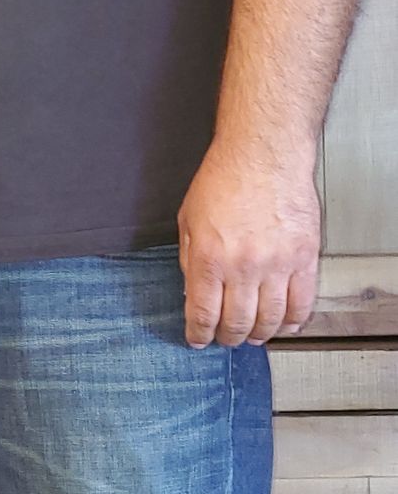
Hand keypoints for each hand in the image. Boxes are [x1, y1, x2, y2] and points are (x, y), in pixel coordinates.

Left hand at [177, 143, 320, 347]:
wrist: (264, 153)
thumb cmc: (225, 178)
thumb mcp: (188, 220)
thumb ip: (189, 260)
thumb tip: (194, 293)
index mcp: (209, 258)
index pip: (202, 314)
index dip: (199, 334)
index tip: (199, 339)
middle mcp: (243, 266)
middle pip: (237, 323)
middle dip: (228, 337)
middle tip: (226, 338)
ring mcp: (277, 264)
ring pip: (270, 320)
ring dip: (260, 334)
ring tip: (253, 335)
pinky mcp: (305, 258)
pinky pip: (302, 302)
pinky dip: (293, 320)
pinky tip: (285, 323)